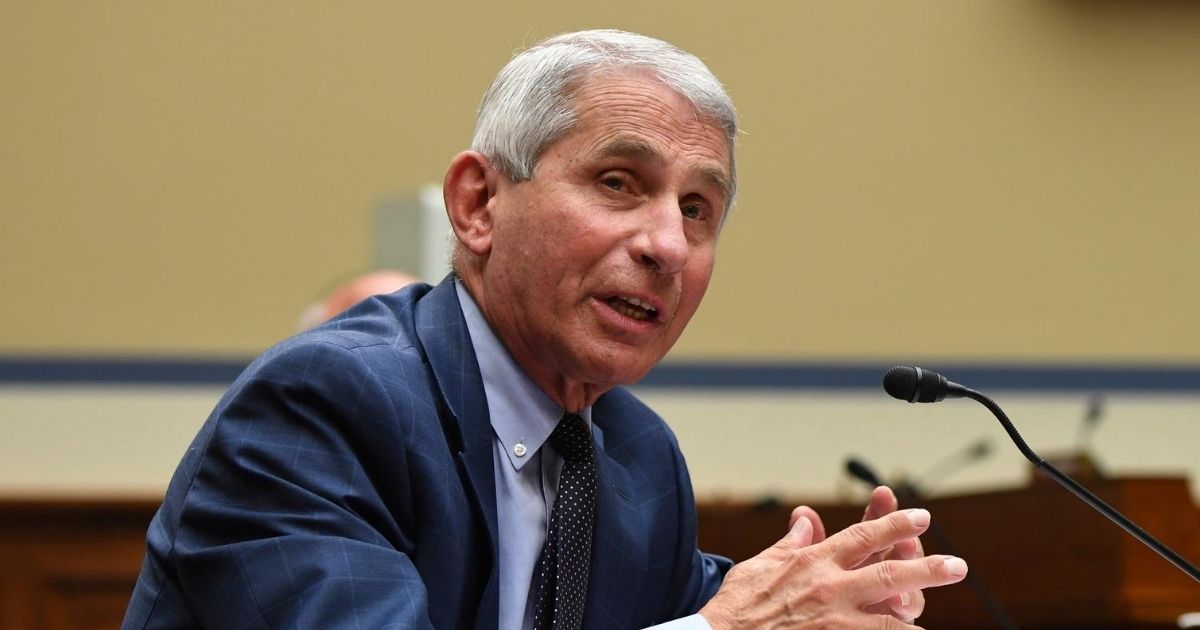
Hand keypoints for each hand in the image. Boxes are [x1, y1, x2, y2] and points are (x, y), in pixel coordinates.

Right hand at [699, 507, 966, 628]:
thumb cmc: (737, 606)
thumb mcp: (761, 564)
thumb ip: (791, 542)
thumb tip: (806, 518)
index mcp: (814, 561)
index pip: (863, 536)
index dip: (895, 524)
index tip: (920, 517)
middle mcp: (830, 588)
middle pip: (889, 571)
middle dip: (927, 567)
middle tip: (958, 566)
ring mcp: (834, 621)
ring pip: (891, 616)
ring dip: (918, 612)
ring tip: (937, 614)